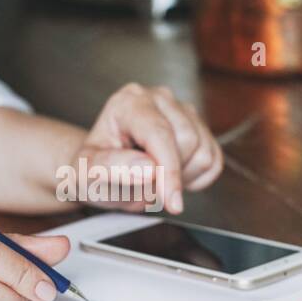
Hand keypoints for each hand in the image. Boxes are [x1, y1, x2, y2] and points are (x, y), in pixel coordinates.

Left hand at [73, 84, 222, 213]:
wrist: (100, 171)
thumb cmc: (92, 170)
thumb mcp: (87, 173)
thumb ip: (112, 167)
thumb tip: (148, 168)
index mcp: (129, 103)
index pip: (159, 134)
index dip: (169, 170)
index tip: (171, 201)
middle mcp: (158, 99)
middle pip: (188, 140)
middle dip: (171, 174)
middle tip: (146, 186)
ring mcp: (182, 111)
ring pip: (205, 151)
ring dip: (184, 178)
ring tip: (156, 180)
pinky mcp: (199, 128)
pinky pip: (214, 161)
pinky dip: (197, 178)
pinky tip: (173, 178)